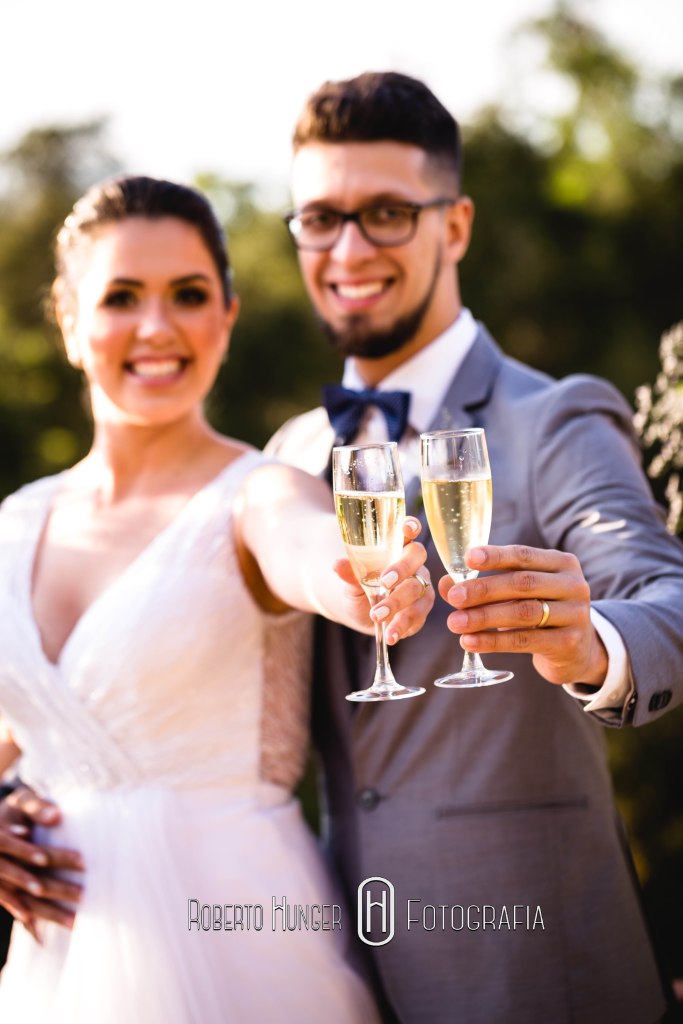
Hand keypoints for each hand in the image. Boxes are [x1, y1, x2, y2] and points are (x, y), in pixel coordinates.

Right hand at [0, 787, 84, 939]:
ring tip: (72, 921)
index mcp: (7, 839)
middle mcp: (1, 862)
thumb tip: (57, 815)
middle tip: (83, 896)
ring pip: (23, 898)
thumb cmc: (9, 809)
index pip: (35, 851)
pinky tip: (37, 928)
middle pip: (32, 878)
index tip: (81, 862)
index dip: (57, 858)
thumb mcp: (20, 801)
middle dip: (57, 888)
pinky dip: (21, 913)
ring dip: (47, 910)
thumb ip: (36, 806)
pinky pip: (7, 902)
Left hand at [335, 517, 433, 643]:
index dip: (411, 527)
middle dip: (402, 568)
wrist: (360, 612)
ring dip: (398, 603)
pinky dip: (402, 626)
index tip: (406, 528)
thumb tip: (337, 565)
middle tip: (384, 582)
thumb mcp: (351, 580)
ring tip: (377, 616)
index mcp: (398, 547)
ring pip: (419, 590)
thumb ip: (349, 572)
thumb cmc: (359, 586)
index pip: (409, 531)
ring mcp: (421, 587)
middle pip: (417, 558)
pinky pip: (418, 616)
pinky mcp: (421, 610)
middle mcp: (414, 565)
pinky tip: (390, 634)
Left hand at [439, 544, 607, 684]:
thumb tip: (444, 583)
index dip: (496, 556)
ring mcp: (576, 614)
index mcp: (561, 563)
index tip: (468, 558)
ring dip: (484, 617)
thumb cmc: (539, 612)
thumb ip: (485, 585)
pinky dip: (493, 641)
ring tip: (454, 622)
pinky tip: (470, 642)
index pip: (524, 555)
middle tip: (452, 597)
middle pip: (522, 583)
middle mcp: (574, 585)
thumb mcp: (518, 594)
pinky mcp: (569, 643)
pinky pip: (525, 640)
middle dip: (483, 589)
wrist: (577, 650)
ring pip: (523, 612)